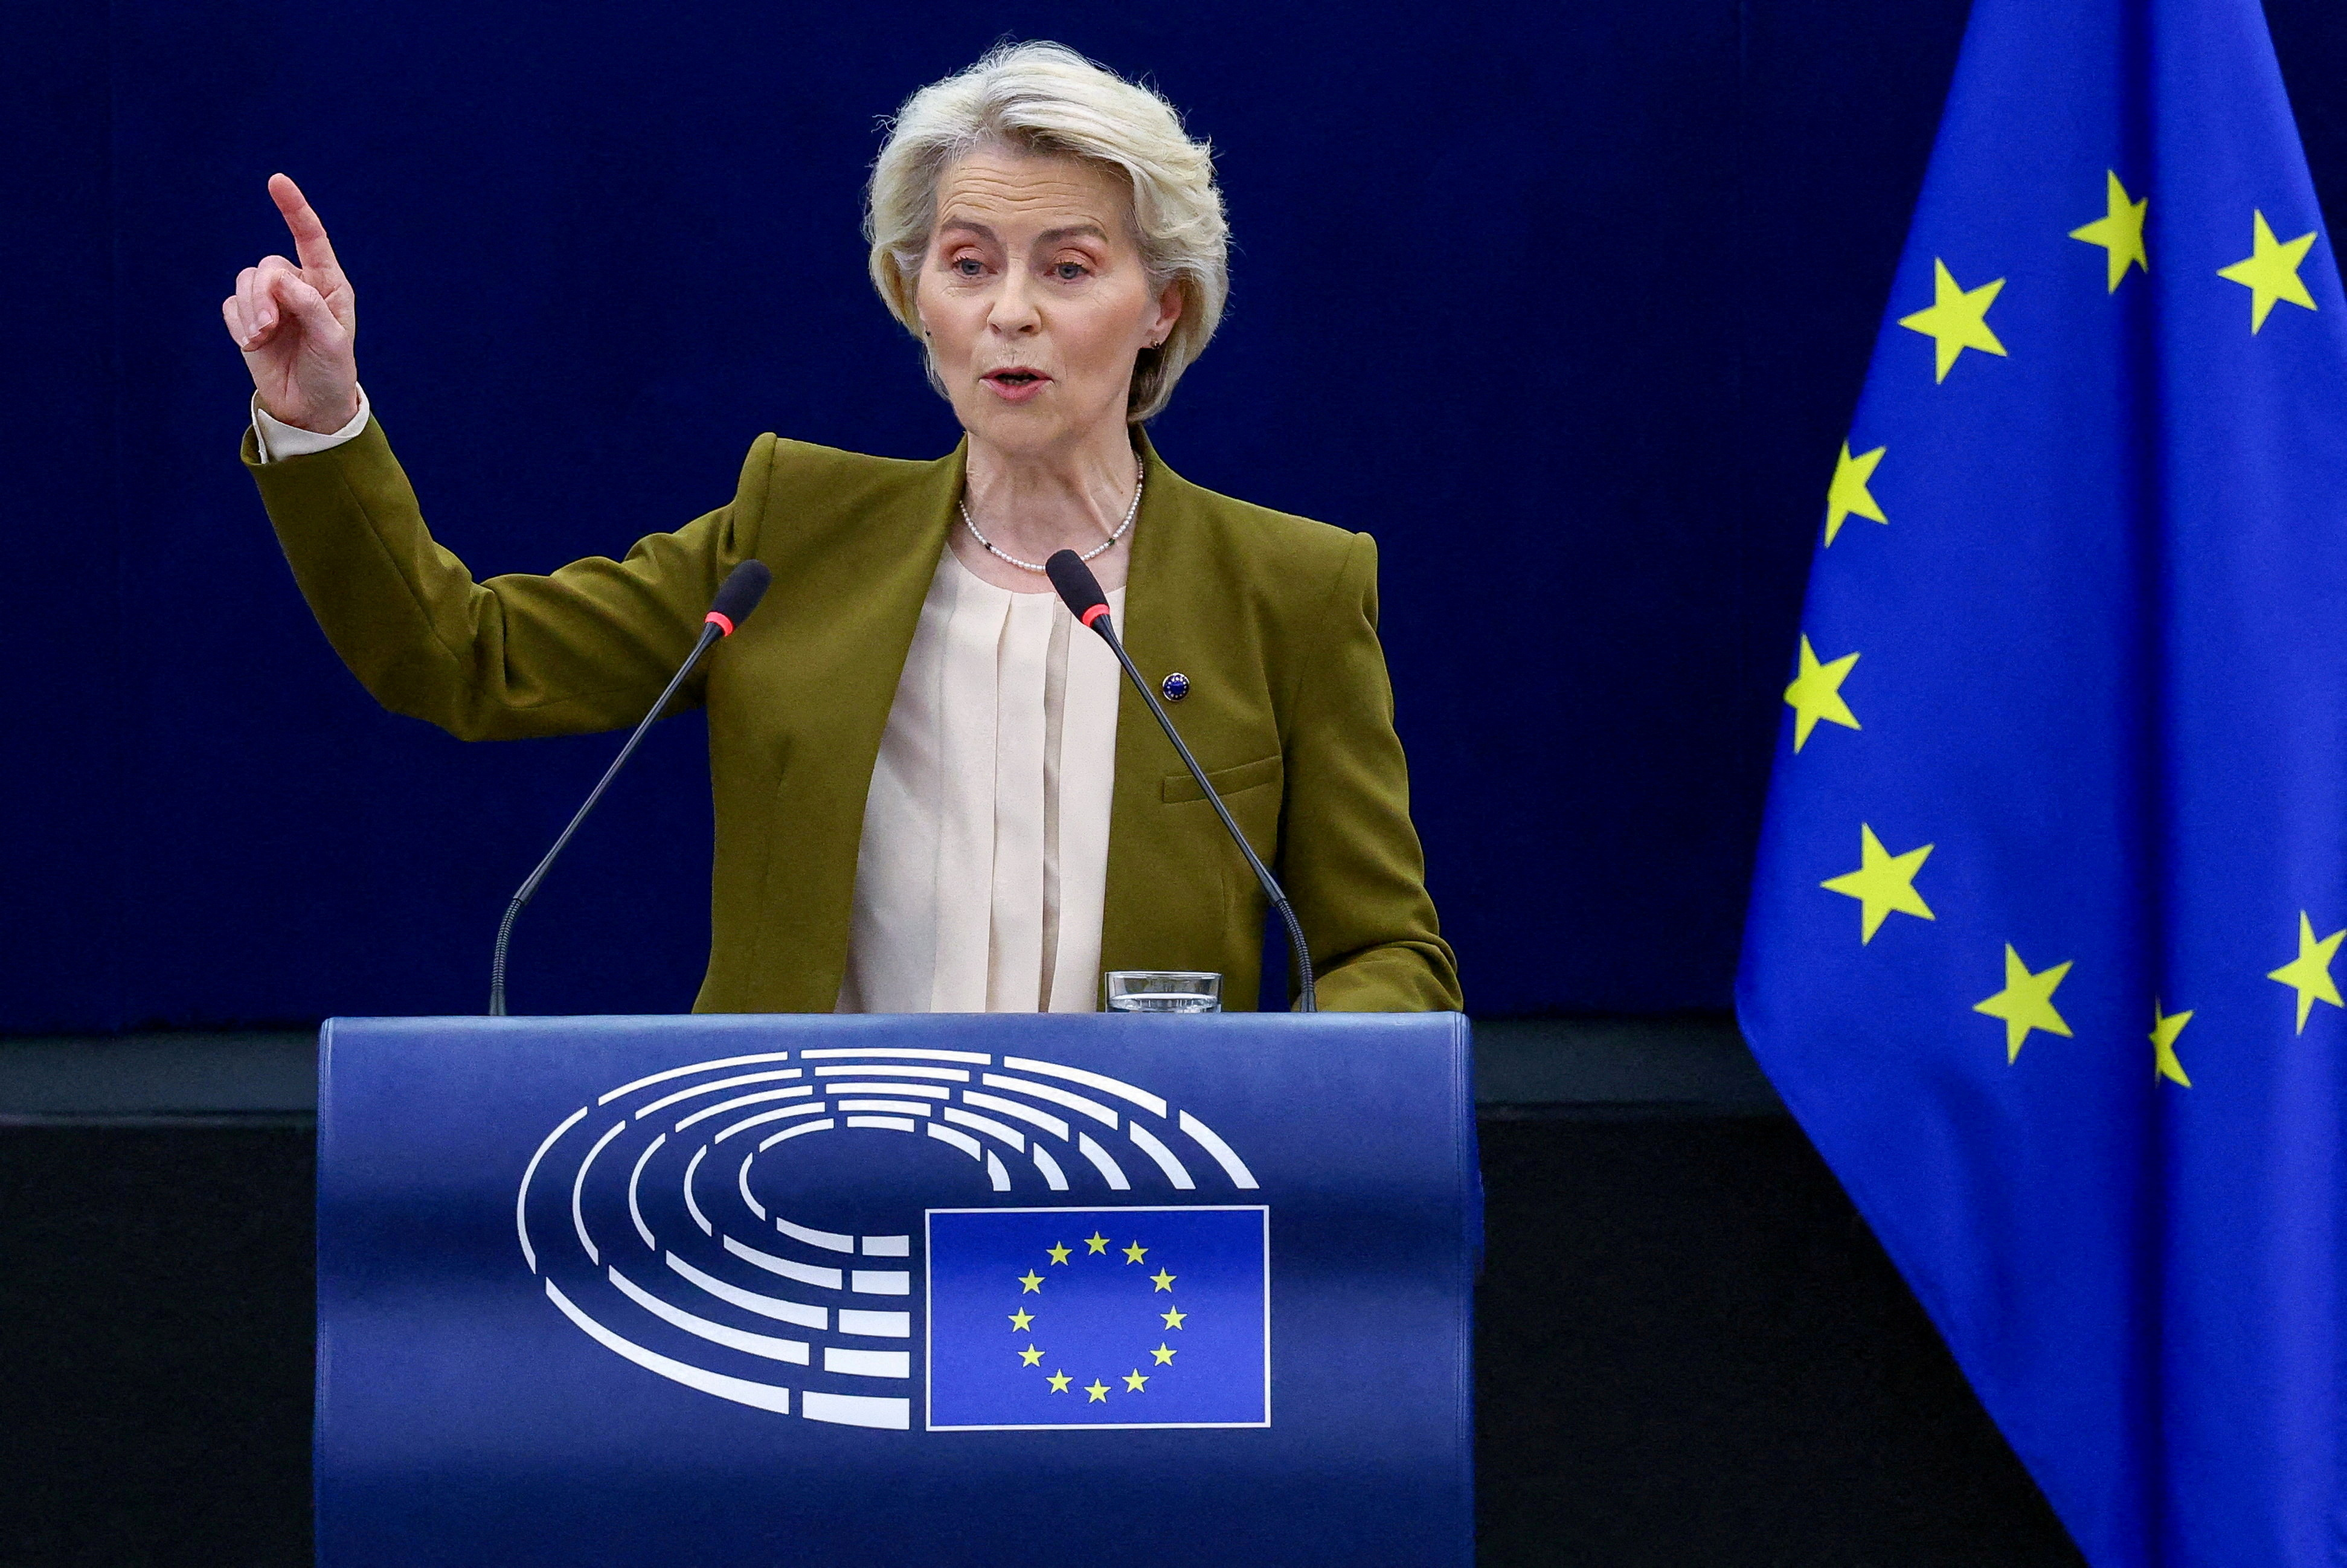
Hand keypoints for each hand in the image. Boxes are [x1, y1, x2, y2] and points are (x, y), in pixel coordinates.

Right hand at [222, 174, 359, 432]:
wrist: (310, 407)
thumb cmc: (331, 372)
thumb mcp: (331, 341)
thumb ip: (309, 306)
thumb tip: (279, 280)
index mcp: (327, 284)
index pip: (310, 238)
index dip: (294, 209)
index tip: (276, 181)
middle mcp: (299, 286)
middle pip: (267, 267)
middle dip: (264, 296)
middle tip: (269, 329)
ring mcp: (272, 302)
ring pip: (246, 282)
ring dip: (250, 310)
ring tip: (261, 339)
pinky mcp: (248, 319)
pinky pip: (231, 305)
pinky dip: (238, 323)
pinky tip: (252, 344)